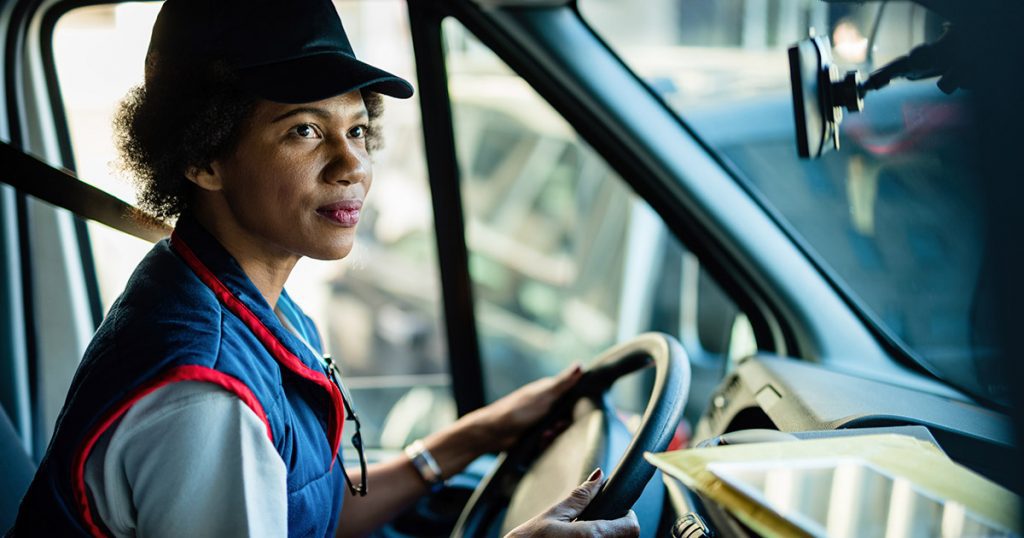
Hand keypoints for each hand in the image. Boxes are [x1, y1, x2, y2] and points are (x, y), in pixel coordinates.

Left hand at [465, 362, 582, 451]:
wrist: (493, 433)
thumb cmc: (518, 410)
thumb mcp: (544, 395)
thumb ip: (563, 383)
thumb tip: (580, 364)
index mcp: (549, 391)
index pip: (573, 395)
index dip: (577, 405)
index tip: (577, 412)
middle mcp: (546, 405)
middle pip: (567, 416)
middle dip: (564, 425)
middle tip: (555, 427)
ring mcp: (540, 420)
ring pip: (559, 430)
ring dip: (554, 435)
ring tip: (544, 436)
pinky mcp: (535, 435)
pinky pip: (549, 441)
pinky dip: (545, 442)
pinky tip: (539, 442)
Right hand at [504, 468, 639, 537]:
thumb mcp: (554, 515)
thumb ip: (580, 497)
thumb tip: (598, 477)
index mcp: (591, 536)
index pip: (631, 528)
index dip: (627, 516)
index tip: (617, 510)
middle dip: (615, 527)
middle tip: (595, 521)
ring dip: (605, 536)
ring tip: (581, 532)